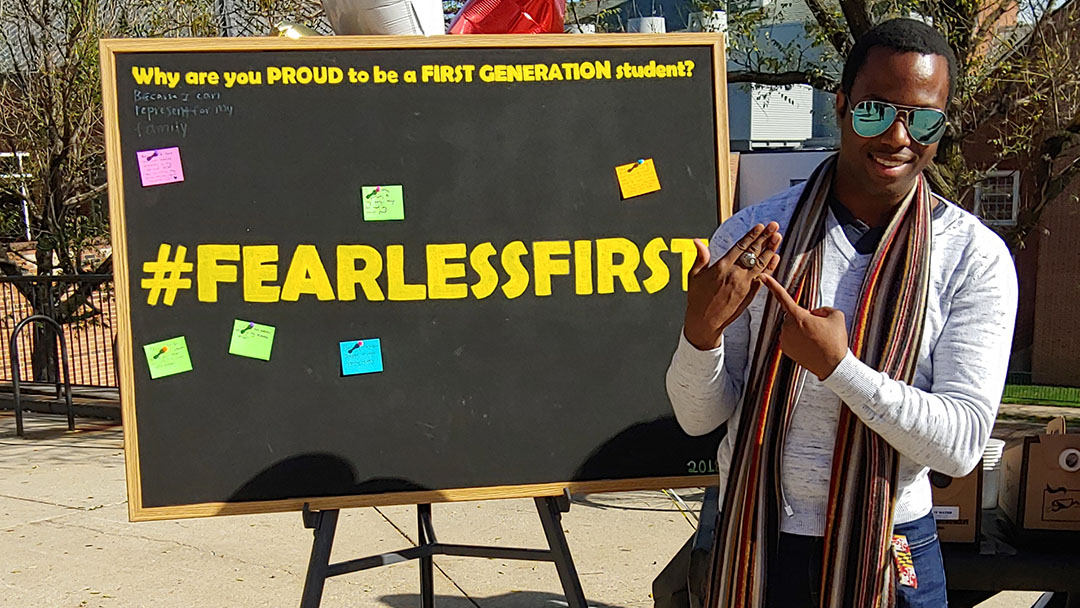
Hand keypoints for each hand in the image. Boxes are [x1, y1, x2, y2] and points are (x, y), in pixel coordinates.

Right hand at [683, 222, 781, 349]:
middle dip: (765, 237)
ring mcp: (744, 284)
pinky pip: (763, 277)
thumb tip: (697, 241)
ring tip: (777, 237)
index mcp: (721, 267)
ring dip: (771, 249)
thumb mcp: (693, 276)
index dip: (751, 235)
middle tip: (774, 226)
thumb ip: (700, 257)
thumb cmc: (697, 299)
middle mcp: (735, 273)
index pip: (740, 246)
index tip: (760, 226)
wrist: (705, 321)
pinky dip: (770, 267)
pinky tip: (775, 257)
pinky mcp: (750, 294)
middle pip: (753, 251)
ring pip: (761, 263)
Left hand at [760, 274, 848, 379]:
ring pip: (792, 326)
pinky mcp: (785, 349)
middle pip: (794, 314)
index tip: (762, 277)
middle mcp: (788, 327)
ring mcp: (785, 339)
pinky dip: (799, 339)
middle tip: (819, 328)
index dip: (772, 285)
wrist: (833, 366)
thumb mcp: (836, 316)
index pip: (783, 296)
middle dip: (804, 317)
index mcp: (799, 317)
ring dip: (801, 329)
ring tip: (816, 338)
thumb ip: (823, 308)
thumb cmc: (835, 341)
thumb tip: (814, 312)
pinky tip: (810, 345)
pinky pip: (790, 338)